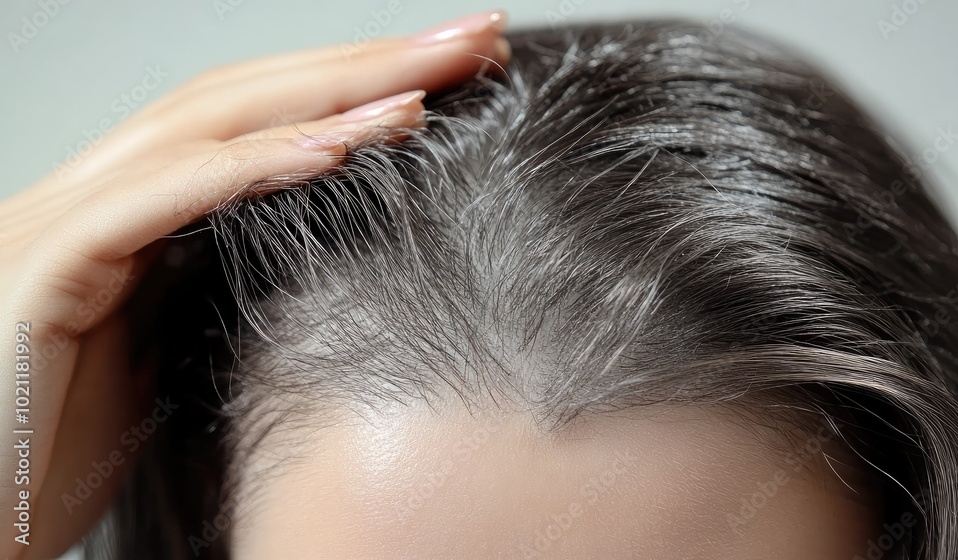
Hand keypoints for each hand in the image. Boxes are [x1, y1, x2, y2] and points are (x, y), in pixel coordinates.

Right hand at [0, 11, 508, 557]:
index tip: (453, 78)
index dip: (356, 93)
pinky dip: (250, 167)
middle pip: (246, 101)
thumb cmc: (47, 460)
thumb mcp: (163, 362)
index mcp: (129, 221)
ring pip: (206, 125)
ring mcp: (57, 224)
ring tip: (430, 78)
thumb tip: (307, 276)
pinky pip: (157, 199)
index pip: (257, 128)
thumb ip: (216, 297)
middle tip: (472, 38)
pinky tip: (336, 146)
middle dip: (366, 64)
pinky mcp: (38, 269)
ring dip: (331, 96)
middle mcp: (94, 200)